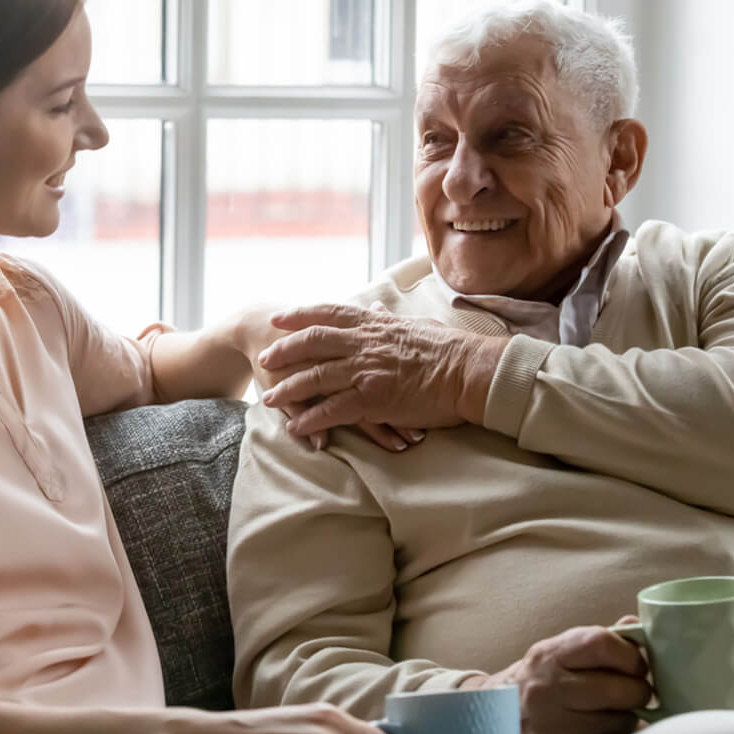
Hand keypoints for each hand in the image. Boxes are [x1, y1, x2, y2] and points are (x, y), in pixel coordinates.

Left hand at [256, 303, 507, 442]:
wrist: (469, 372)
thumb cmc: (448, 349)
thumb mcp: (413, 325)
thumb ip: (388, 319)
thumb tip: (375, 307)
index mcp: (373, 324)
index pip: (327, 313)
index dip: (299, 315)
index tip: (278, 319)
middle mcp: (363, 344)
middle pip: (311, 343)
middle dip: (283, 351)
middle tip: (264, 359)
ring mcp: (365, 371)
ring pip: (314, 378)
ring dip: (288, 389)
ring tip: (268, 399)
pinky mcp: (372, 399)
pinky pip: (331, 410)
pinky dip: (310, 419)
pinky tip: (295, 426)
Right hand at [465, 624, 652, 733]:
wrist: (487, 726)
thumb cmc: (532, 687)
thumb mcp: (553, 657)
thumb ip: (595, 642)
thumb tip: (636, 623)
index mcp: (548, 656)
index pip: (600, 643)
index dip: (630, 654)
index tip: (636, 664)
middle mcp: (547, 688)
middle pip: (619, 689)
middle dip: (638, 692)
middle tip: (635, 692)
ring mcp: (552, 723)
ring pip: (619, 722)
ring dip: (626, 718)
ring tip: (612, 713)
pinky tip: (600, 732)